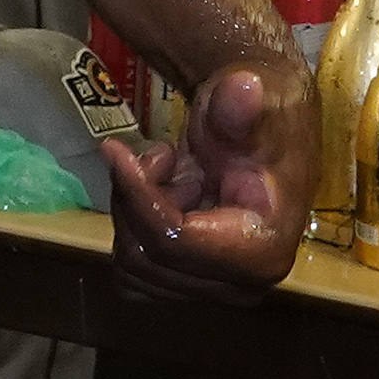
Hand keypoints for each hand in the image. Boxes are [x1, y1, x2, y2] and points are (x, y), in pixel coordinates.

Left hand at [101, 59, 309, 301]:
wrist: (264, 132)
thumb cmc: (258, 118)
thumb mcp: (247, 105)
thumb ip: (238, 107)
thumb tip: (244, 88)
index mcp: (263, 251)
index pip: (173, 241)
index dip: (136, 196)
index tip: (114, 149)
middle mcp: (242, 285)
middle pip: (147, 256)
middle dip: (137, 199)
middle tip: (162, 154)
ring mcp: (214, 290)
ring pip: (132, 264)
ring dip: (136, 210)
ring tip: (172, 170)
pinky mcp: (190, 286)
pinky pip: (132, 271)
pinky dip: (135, 227)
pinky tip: (164, 194)